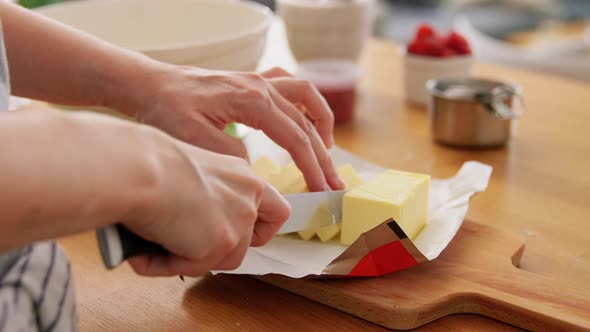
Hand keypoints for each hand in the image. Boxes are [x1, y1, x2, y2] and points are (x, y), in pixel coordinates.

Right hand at [114, 129, 290, 276]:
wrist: (139, 168)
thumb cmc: (150, 163)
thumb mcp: (190, 173)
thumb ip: (206, 199)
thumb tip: (192, 226)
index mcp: (242, 176)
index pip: (275, 210)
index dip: (261, 229)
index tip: (245, 237)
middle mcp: (248, 197)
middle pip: (250, 242)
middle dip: (220, 250)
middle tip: (190, 247)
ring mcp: (239, 221)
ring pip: (224, 260)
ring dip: (192, 259)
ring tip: (157, 247)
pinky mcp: (222, 242)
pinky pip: (194, 268)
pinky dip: (167, 265)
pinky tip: (145, 254)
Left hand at [117, 65, 344, 191]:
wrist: (150, 84)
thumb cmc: (167, 109)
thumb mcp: (195, 140)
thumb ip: (231, 156)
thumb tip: (255, 172)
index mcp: (253, 100)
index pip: (295, 138)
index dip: (312, 167)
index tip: (322, 190)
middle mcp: (262, 86)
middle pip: (306, 123)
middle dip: (323, 156)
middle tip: (334, 183)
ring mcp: (258, 80)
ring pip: (305, 97)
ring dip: (321, 122)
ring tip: (327, 149)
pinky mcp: (251, 81)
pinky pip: (289, 85)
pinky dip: (304, 102)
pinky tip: (304, 117)